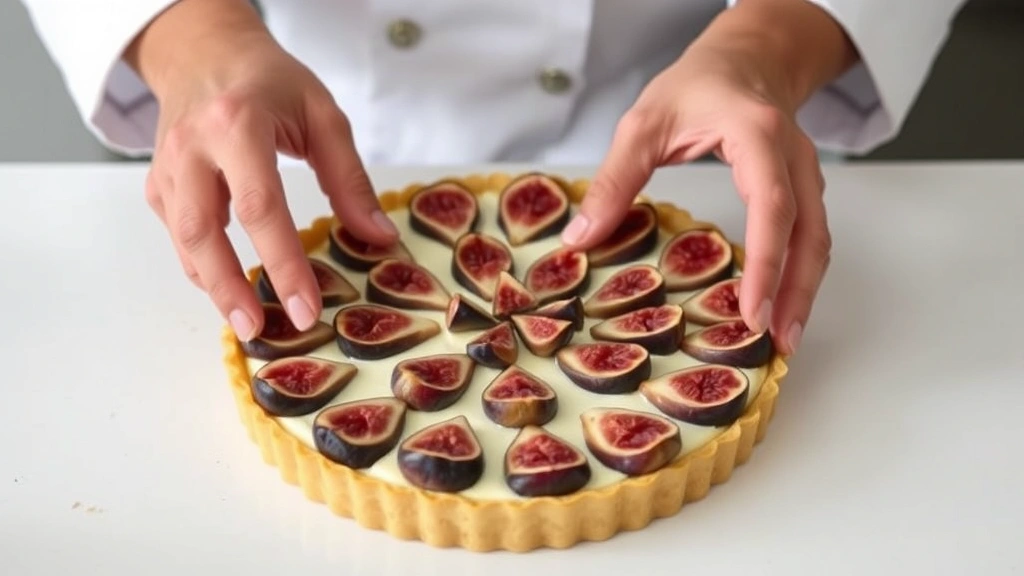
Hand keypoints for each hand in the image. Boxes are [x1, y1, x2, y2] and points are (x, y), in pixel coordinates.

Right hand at [126, 0, 397, 340]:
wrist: (203, 50)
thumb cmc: (269, 81)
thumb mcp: (322, 115)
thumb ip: (350, 179)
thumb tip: (377, 239)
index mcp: (237, 124)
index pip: (260, 206)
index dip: (282, 263)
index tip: (307, 308)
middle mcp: (192, 146)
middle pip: (202, 231)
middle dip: (231, 289)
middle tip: (261, 329)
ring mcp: (168, 166)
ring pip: (182, 240)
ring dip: (214, 286)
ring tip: (249, 321)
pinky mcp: (158, 183)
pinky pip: (177, 234)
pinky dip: (202, 266)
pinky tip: (231, 287)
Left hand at [561, 0, 855, 354]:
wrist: (745, 58)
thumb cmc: (697, 85)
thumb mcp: (643, 123)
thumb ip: (615, 180)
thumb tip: (580, 239)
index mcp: (757, 133)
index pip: (771, 203)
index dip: (766, 260)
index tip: (751, 309)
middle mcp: (793, 156)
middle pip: (809, 232)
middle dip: (797, 291)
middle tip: (778, 343)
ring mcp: (805, 172)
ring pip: (818, 239)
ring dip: (804, 290)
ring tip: (783, 339)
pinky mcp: (804, 188)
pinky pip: (809, 235)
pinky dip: (799, 274)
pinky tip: (780, 304)